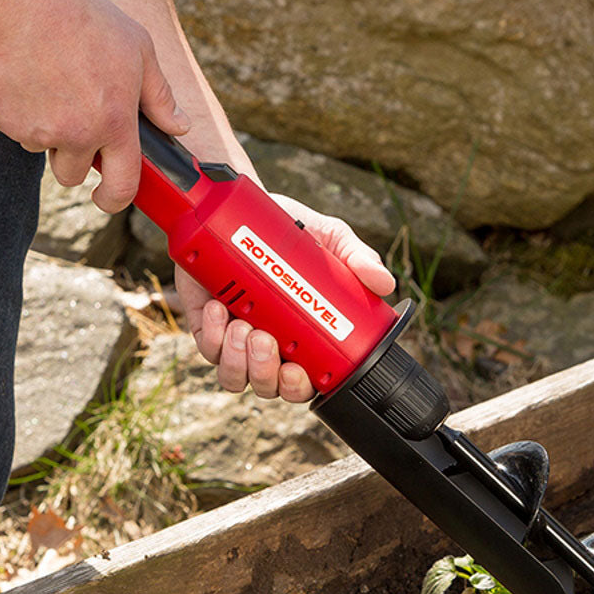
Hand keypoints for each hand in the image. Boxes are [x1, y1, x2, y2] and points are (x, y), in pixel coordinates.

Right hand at [0, 0, 189, 212]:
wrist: (22, 4)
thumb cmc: (84, 20)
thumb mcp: (139, 50)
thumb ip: (160, 96)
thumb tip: (180, 126)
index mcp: (116, 124)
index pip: (123, 185)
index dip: (115, 200)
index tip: (107, 199)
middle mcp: (79, 135)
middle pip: (74, 175)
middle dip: (74, 160)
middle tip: (72, 124)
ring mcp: (40, 131)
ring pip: (44, 151)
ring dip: (48, 136)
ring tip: (51, 92)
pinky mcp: (6, 121)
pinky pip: (16, 131)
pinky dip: (21, 114)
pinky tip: (27, 81)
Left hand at [174, 194, 395, 401]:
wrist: (240, 205)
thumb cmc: (289, 229)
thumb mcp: (330, 238)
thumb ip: (357, 258)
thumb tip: (386, 283)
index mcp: (302, 338)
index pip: (304, 382)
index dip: (299, 387)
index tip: (298, 370)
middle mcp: (269, 346)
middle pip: (267, 387)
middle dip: (266, 373)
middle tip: (266, 339)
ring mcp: (234, 338)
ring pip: (235, 377)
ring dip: (238, 359)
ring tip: (243, 325)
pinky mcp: (206, 325)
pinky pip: (208, 349)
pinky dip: (213, 335)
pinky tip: (219, 308)